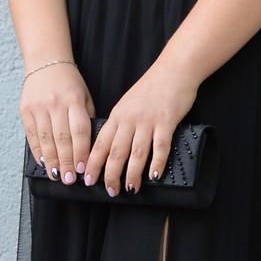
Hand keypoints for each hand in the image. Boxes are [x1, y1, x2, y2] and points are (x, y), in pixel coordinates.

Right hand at [19, 61, 94, 186]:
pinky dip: (37, 151)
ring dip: (51, 161)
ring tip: (56, 176)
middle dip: (66, 162)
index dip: (80, 152)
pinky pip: (32, 135)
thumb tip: (88, 148)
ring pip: (45, 139)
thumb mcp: (84, 96)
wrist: (45, 61)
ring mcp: (38, 107)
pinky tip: (43, 162)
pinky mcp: (25, 110)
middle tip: (69, 180)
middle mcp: (55, 103)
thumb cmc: (69, 82)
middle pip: (61, 139)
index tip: (81, 169)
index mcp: (74, 99)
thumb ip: (86, 118)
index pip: (79, 131)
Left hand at [82, 60, 198, 194]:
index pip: (100, 143)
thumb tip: (112, 148)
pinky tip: (155, 176)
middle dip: (110, 174)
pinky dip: (157, 163)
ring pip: (136, 152)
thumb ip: (120, 124)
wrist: (174, 70)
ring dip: (132, 173)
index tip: (87, 179)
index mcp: (117, 115)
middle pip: (115, 152)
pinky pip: (160, 146)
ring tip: (131, 188)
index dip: (93, 163)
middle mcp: (129, 119)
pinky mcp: (167, 122)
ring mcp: (148, 121)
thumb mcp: (127, 104)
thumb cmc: (152, 89)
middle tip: (110, 191)